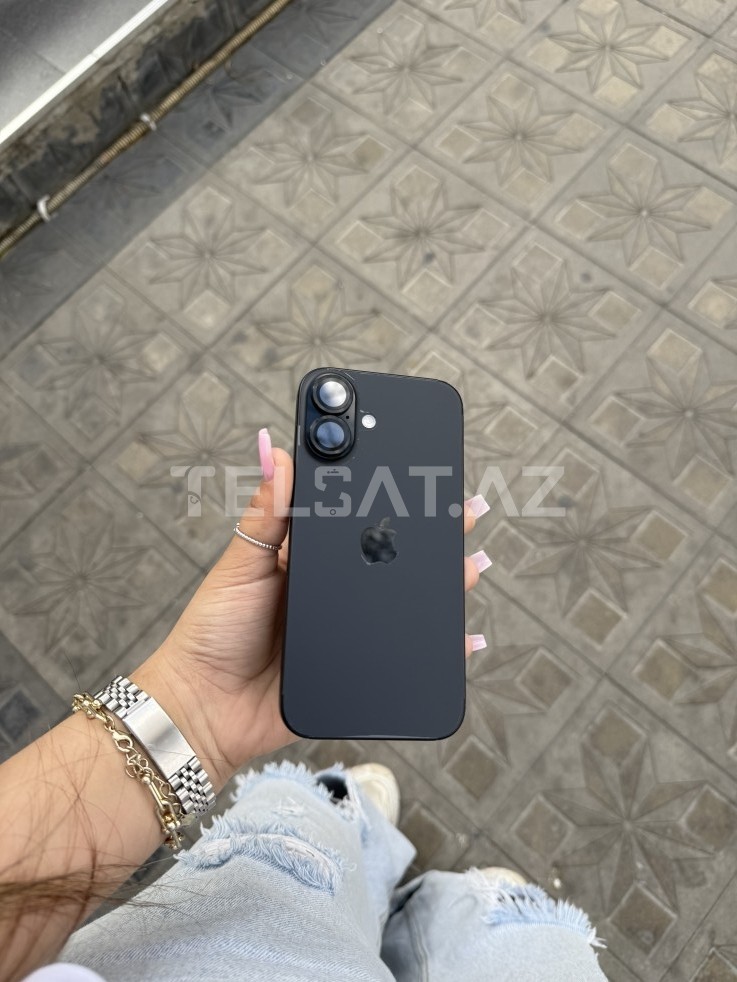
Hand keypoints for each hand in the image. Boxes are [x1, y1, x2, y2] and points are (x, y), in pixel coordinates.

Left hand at [131, 430, 488, 793]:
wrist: (206, 707)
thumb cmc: (213, 631)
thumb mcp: (240, 565)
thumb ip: (265, 514)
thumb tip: (276, 450)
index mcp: (306, 558)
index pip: (354, 520)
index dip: (386, 497)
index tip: (417, 471)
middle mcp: (334, 590)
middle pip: (391, 558)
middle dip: (431, 535)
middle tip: (464, 512)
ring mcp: (350, 628)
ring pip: (404, 601)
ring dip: (444, 584)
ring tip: (471, 566)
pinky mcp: (357, 666)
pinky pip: (405, 653)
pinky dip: (440, 647)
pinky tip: (464, 637)